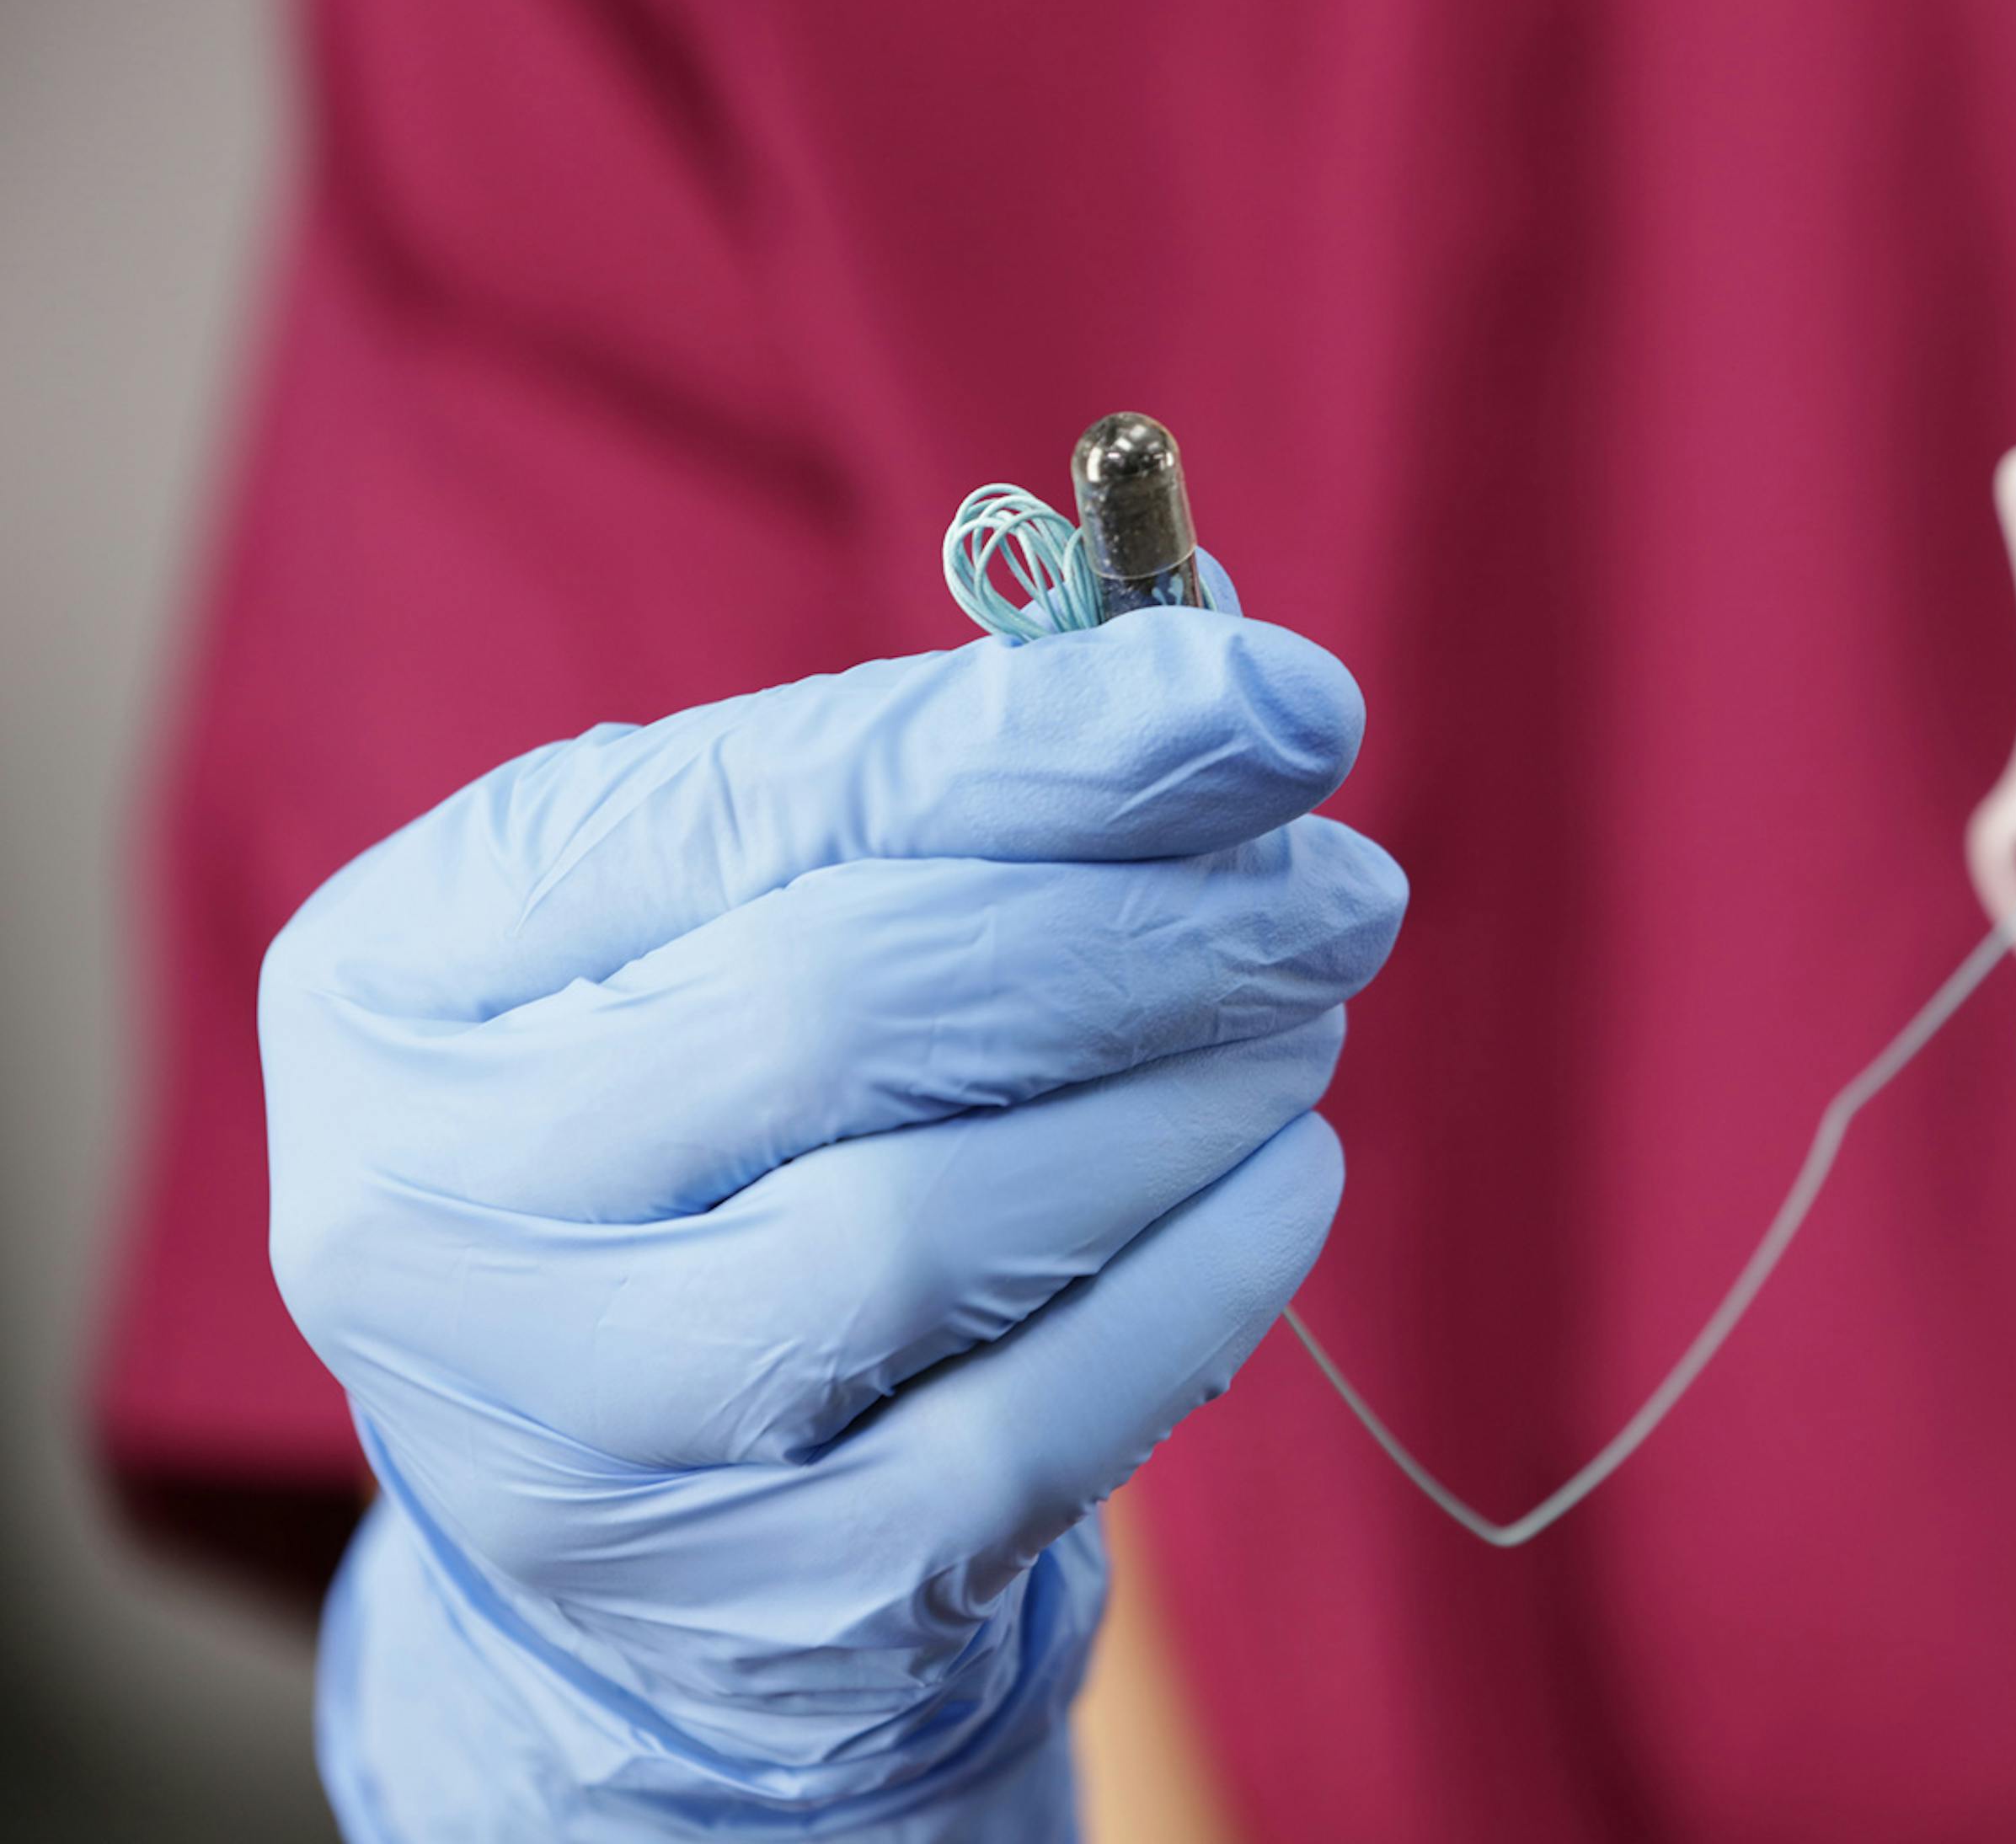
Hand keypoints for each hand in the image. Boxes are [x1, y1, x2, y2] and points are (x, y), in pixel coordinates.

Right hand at [267, 612, 1404, 1839]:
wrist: (650, 1523)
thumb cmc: (712, 1138)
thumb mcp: (731, 928)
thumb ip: (928, 796)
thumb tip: (1232, 694)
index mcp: (399, 981)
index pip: (752, 809)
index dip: (1044, 742)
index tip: (1284, 698)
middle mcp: (427, 1218)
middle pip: (842, 1004)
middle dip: (1144, 923)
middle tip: (1338, 887)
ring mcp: (581, 1442)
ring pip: (931, 1224)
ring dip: (1183, 1094)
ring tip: (1304, 1021)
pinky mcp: (768, 1600)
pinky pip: (1033, 1426)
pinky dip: (1202, 1281)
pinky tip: (1289, 1179)